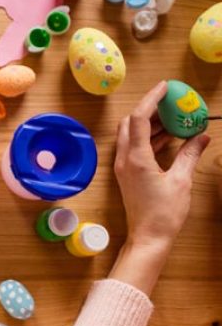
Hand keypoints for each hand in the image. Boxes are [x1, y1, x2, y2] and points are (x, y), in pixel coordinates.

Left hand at [114, 81, 209, 251]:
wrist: (148, 237)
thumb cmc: (164, 213)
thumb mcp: (181, 181)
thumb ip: (189, 155)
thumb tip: (201, 137)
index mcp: (135, 157)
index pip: (139, 118)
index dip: (151, 99)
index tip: (165, 87)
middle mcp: (124, 159)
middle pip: (130, 123)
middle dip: (148, 109)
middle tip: (170, 103)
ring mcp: (123, 166)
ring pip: (131, 134)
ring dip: (149, 124)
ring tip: (173, 119)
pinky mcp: (127, 174)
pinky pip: (134, 147)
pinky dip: (148, 138)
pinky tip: (167, 138)